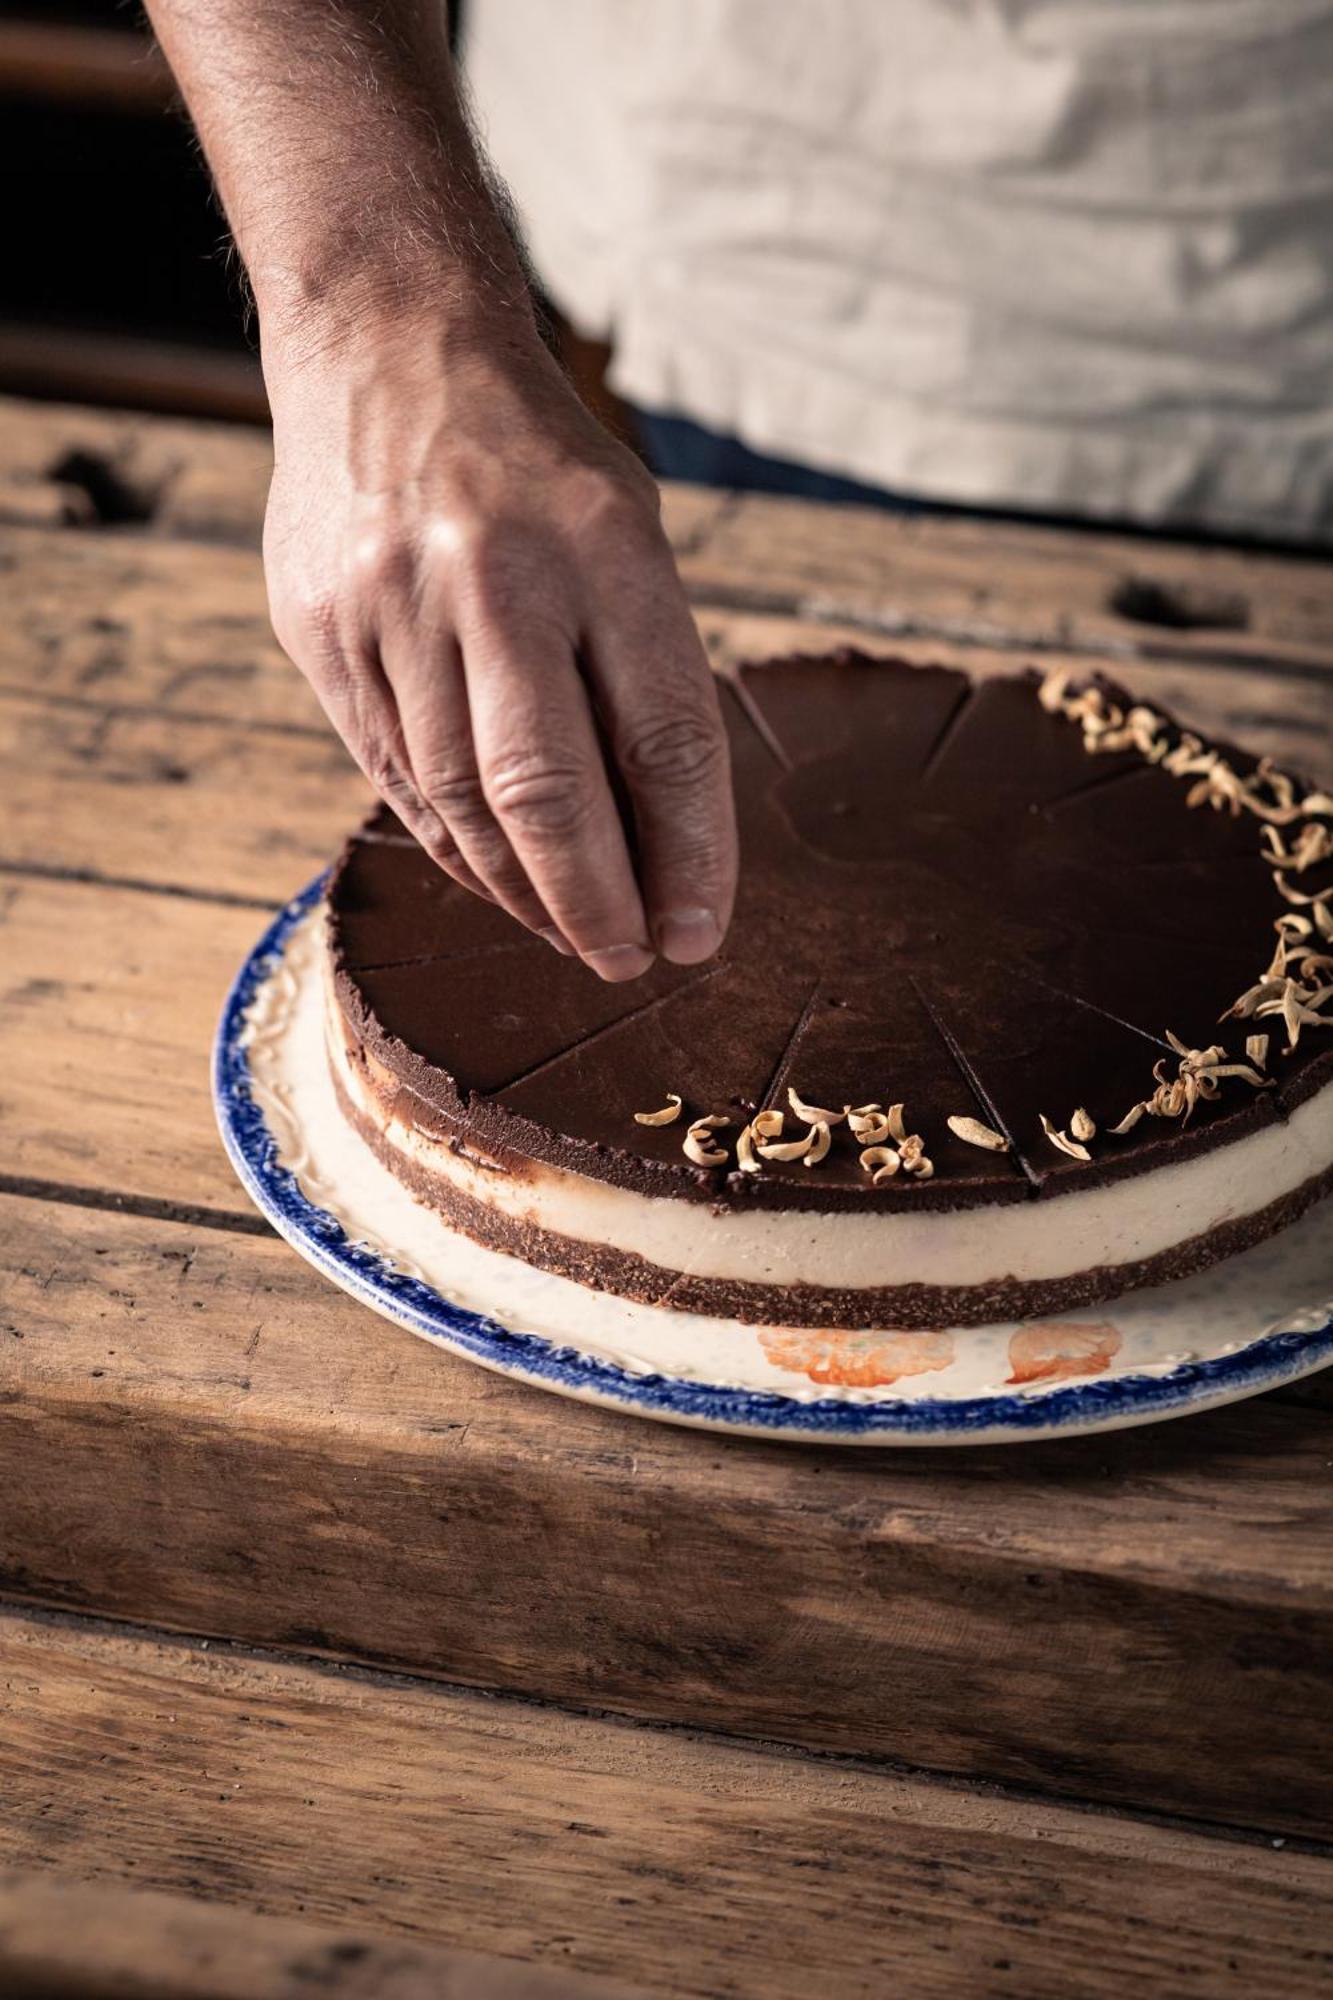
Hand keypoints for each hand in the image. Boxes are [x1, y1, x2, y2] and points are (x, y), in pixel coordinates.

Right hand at [263, 310, 737, 980]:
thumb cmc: (538, 467)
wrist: (385, 349)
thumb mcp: (627, 533)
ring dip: (523, 891)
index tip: (698, 933)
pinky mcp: (321, 632)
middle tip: (628, 959)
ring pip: (459, 802)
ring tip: (569, 931)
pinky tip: (495, 878)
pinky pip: (395, 777)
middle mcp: (491, 576)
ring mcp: (391, 605)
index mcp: (601, 544)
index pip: (664, 736)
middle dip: (595, 901)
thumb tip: (665, 848)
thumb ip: (647, 671)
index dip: (688, 855)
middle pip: (546, 791)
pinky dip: (452, 846)